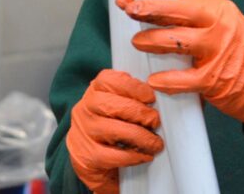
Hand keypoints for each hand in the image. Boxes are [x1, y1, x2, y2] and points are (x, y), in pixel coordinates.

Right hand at [67, 69, 163, 193]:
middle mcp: (84, 109)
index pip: (108, 80)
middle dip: (140, 113)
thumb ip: (130, 98)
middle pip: (111, 105)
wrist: (89, 163)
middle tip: (155, 121)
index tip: (151, 97)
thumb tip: (159, 95)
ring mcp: (84, 133)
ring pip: (114, 131)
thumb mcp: (114, 108)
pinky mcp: (87, 156)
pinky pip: (113, 155)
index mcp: (93, 92)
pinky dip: (133, 156)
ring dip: (141, 137)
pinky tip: (145, 156)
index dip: (133, 87)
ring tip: (155, 143)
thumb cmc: (109, 129)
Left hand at [116, 0, 243, 129]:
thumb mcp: (229, 16)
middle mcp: (218, 29)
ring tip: (137, 42)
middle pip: (177, 15)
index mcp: (218, 10)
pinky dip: (167, 81)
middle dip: (149, 12)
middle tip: (129, 11)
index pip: (180, 0)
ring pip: (176, 43)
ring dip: (152, 42)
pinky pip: (185, 80)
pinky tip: (155, 79)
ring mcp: (216, 55)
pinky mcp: (214, 81)